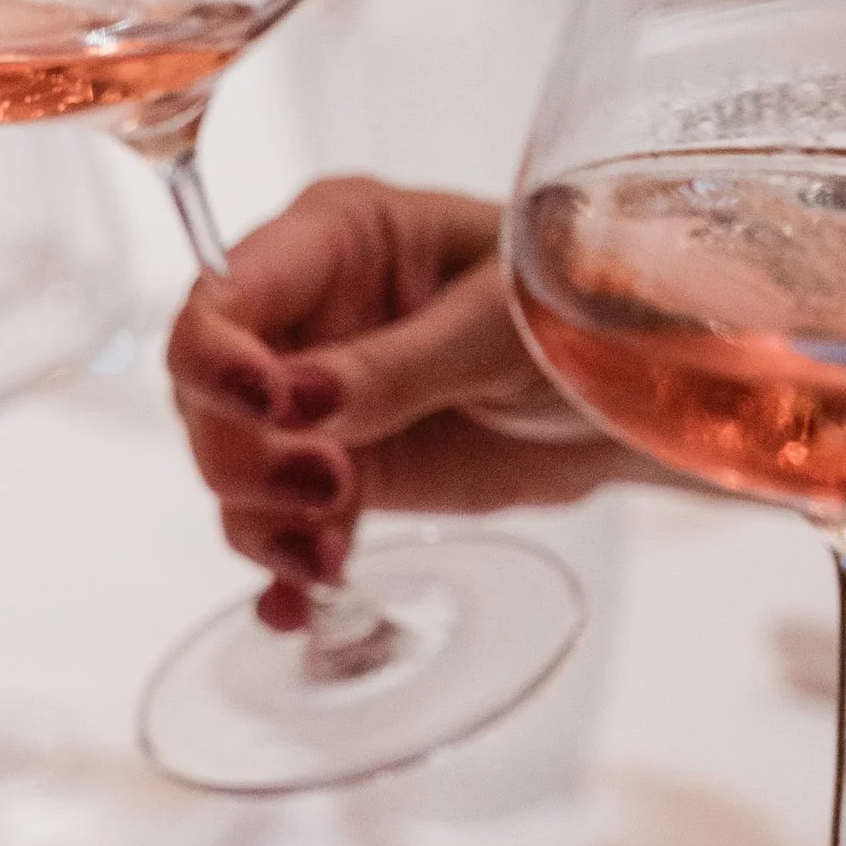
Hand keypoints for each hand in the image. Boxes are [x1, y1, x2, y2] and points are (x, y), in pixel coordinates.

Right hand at [166, 177, 615, 624]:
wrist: (639, 389)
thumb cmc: (585, 310)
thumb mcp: (502, 326)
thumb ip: (399, 363)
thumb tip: (299, 402)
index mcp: (334, 237)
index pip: (226, 292)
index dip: (220, 354)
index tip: (270, 407)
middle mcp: (303, 314)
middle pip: (206, 390)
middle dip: (245, 454)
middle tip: (328, 490)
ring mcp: (311, 399)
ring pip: (230, 466)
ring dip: (265, 522)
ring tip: (328, 556)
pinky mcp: (335, 471)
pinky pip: (276, 524)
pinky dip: (281, 569)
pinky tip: (295, 608)